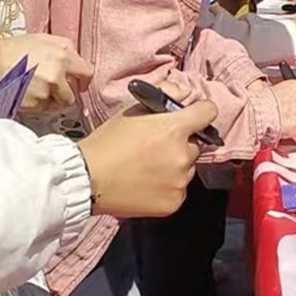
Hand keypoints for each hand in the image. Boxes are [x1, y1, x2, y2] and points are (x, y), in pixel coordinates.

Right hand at [0, 33, 92, 112]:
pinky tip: (25, 94)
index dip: (82, 79)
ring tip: (34, 90)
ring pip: (57, 105)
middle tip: (50, 88)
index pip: (88, 73)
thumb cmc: (14, 48)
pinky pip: (41, 110)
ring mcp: (45, 93)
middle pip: (71, 95)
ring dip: (49, 101)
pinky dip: (36, 106)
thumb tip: (77, 62)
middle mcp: (57, 76)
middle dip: (63, 93)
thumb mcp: (44, 38)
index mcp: (63, 56)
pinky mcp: (33, 106)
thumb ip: (65, 49)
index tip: (78, 82)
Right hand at [77, 95, 218, 217]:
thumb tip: (186, 93)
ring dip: (175, 167)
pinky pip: (179, 189)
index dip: (200, 112)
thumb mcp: (132, 110)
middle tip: (156, 148)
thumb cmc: (107, 143)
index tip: (193, 116)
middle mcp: (182, 155)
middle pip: (194, 145)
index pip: (208, 112)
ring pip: (187, 168)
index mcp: (174, 129)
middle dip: (180, 144)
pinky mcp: (174, 202)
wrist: (87, 179)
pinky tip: (146, 184)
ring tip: (147, 168)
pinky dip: (168, 187)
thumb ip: (164, 96)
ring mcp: (179, 181)